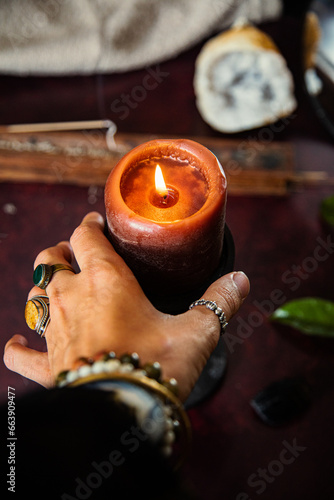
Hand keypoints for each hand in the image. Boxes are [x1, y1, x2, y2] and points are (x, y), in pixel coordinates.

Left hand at [4, 212, 248, 400]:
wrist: (122, 413)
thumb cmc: (157, 366)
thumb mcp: (196, 331)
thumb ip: (219, 301)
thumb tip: (242, 280)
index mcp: (105, 279)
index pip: (85, 235)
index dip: (89, 226)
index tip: (98, 225)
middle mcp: (71, 297)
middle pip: (49, 259)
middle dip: (59, 252)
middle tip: (75, 255)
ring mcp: (53, 331)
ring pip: (33, 296)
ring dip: (42, 289)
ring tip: (56, 290)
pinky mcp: (46, 366)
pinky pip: (20, 354)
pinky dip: (18, 348)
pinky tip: (18, 345)